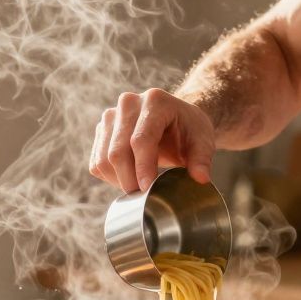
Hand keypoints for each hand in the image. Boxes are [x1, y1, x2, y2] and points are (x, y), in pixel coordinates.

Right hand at [89, 88, 216, 191]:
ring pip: (104, 159)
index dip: (142, 167)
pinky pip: (97, 163)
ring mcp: (111, 115)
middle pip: (118, 151)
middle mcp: (129, 102)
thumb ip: (202, 159)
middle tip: (144, 198)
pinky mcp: (102, 130)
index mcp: (155, 101)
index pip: (141, 139)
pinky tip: (130, 178)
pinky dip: (111, 178)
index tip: (147, 189)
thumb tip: (200, 179)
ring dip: (119, 181)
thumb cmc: (189, 130)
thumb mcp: (203, 141)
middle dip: (129, 180)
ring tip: (139, 189)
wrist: (175, 119)